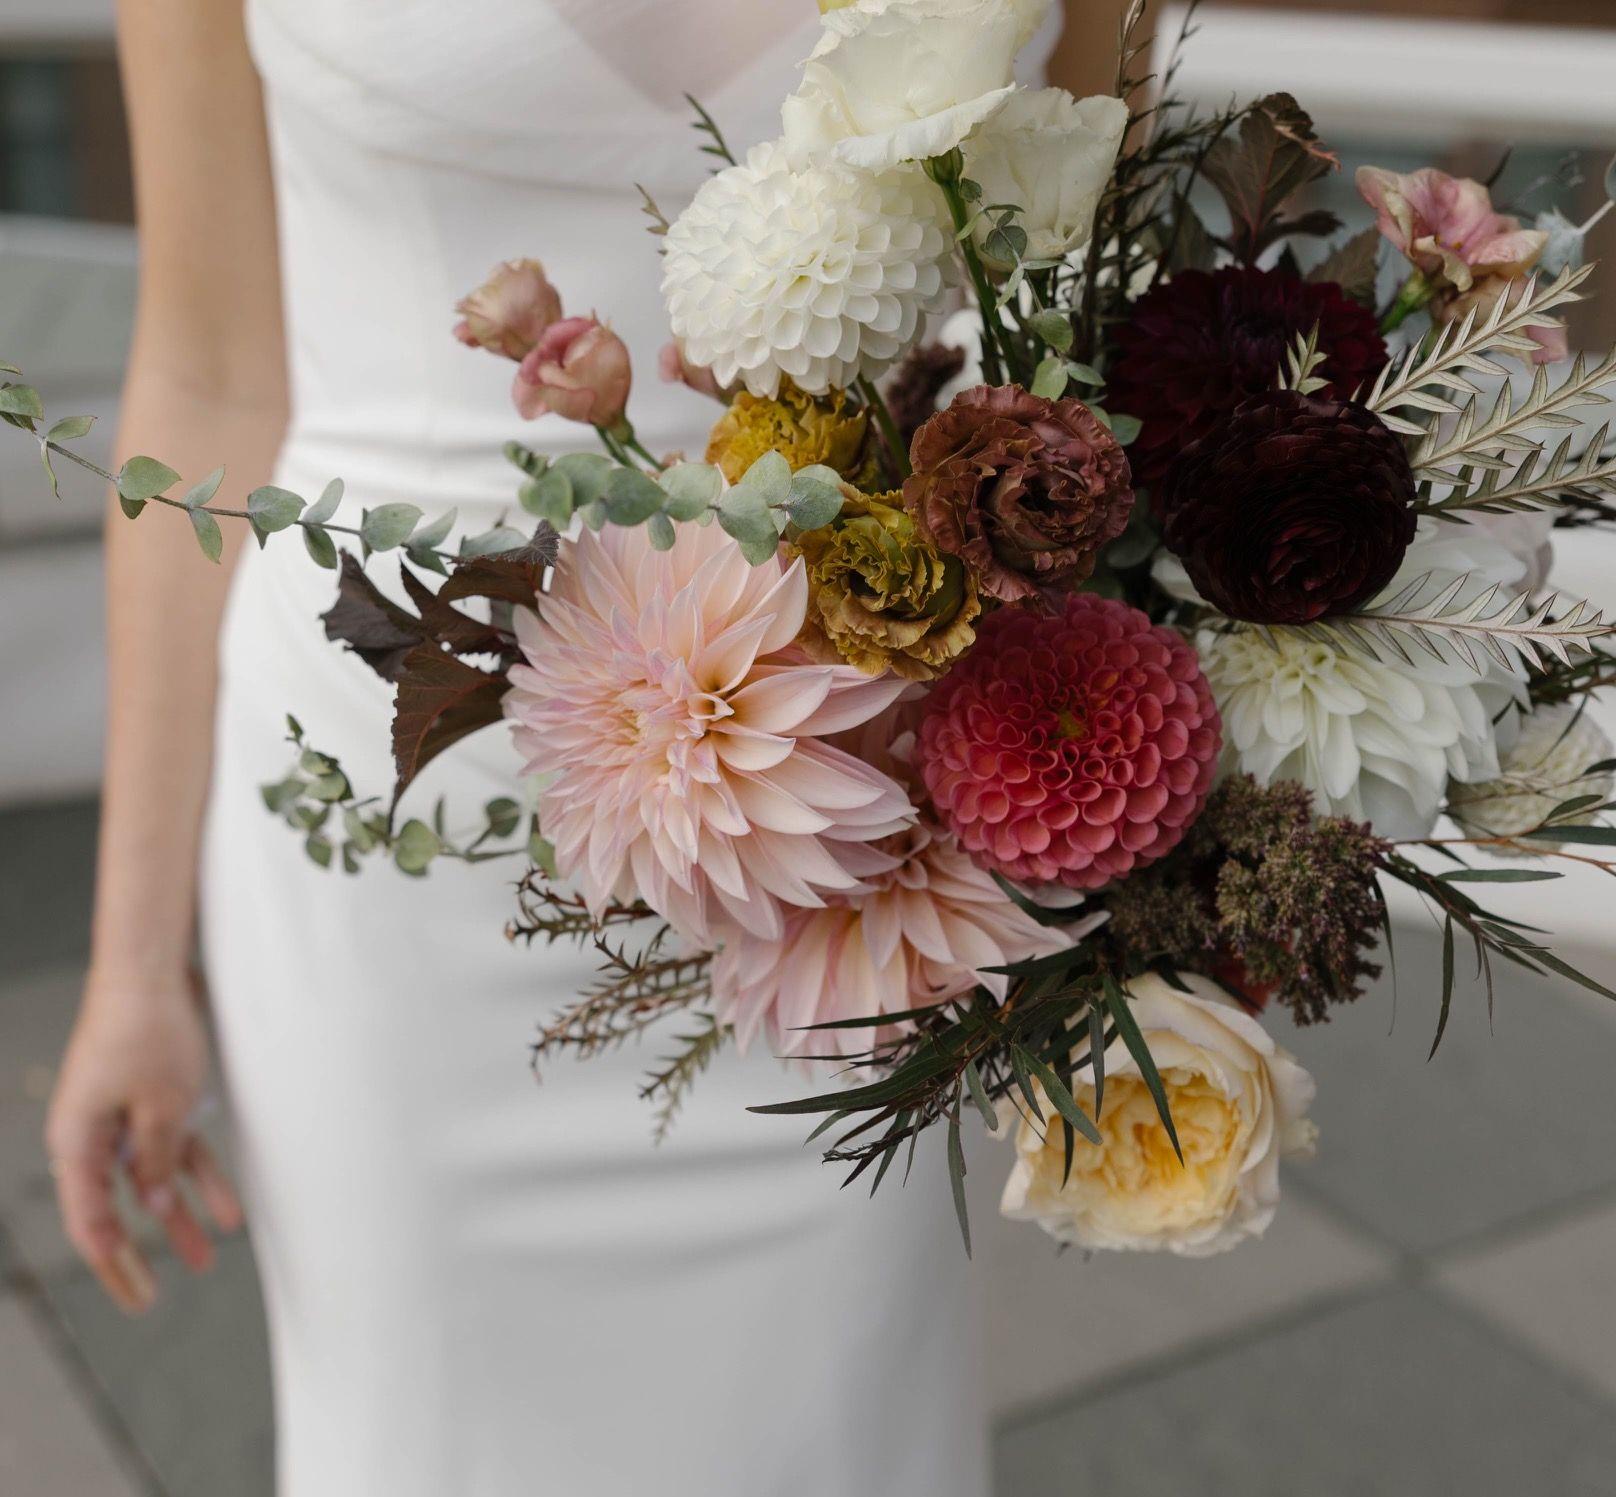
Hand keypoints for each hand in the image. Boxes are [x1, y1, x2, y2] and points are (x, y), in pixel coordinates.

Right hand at [45, 971, 242, 1313]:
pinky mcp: (152, 1102)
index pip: (90, 1220)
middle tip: (151, 1301)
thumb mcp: (160, 1105)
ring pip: (152, 1182)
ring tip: (209, 1259)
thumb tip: (155, 1204)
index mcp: (77, 1141)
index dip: (114, 1263)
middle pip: (115, 1209)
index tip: (138, 1296)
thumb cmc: (146, 1029)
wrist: (151, 970)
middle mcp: (93, 1136)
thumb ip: (156, 1159)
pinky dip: (200, 1177)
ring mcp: (123, 1119)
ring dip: (181, 1219)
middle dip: (139, 1255)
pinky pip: (174, 1150)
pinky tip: (229, 1208)